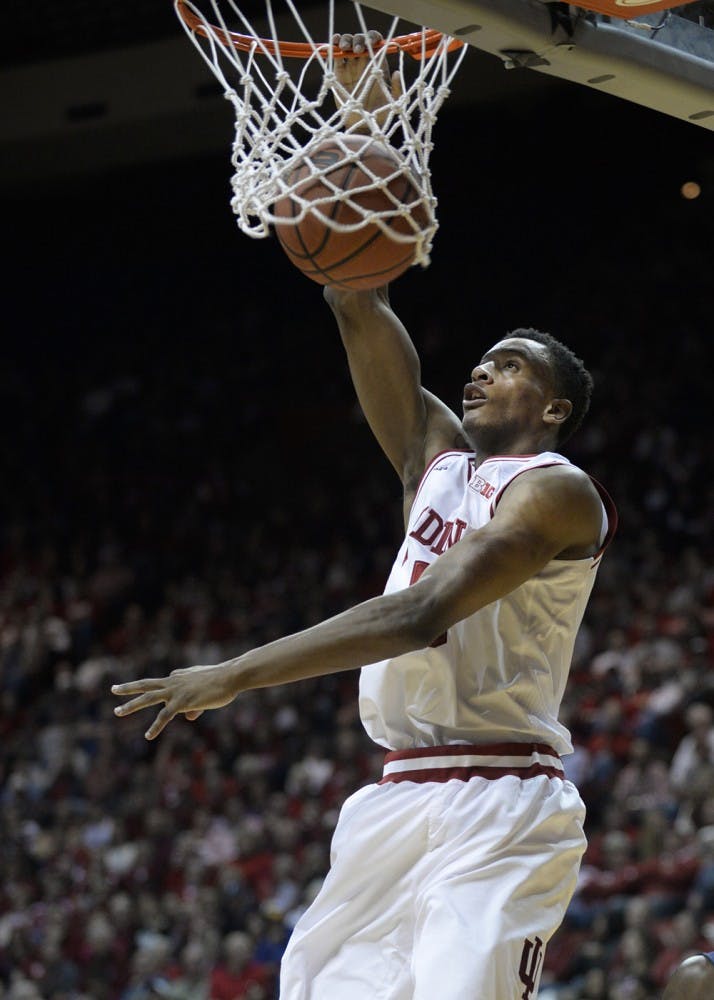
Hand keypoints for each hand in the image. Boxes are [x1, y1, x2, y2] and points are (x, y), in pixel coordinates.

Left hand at [112, 663, 236, 739]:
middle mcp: (174, 681)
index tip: (189, 706)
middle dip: (128, 688)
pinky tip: (148, 736)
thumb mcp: (206, 691)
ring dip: (131, 705)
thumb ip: (195, 703)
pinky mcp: (182, 702)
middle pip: (146, 684)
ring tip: (117, 711)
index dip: (174, 699)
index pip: (166, 686)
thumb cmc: (223, 682)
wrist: (231, 677)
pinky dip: (155, 727)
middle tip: (113, 689)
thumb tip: (189, 716)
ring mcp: (176, 691)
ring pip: (148, 697)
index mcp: (179, 675)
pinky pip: (164, 716)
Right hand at [331, 31, 401, 129]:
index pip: (376, 43)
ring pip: (348, 44)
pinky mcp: (339, 73)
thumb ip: (397, 88)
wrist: (364, 125)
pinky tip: (335, 43)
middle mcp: (365, 63)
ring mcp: (351, 66)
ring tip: (346, 48)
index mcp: (378, 64)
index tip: (371, 43)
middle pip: (361, 40)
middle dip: (359, 40)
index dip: (373, 38)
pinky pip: (336, 55)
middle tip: (358, 50)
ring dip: (346, 40)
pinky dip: (334, 46)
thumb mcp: (394, 102)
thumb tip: (396, 73)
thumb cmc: (381, 114)